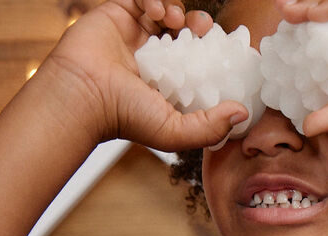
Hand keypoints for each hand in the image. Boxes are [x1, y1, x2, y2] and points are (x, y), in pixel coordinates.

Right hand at [44, 0, 248, 150]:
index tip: (223, 50)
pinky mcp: (116, 14)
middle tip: (204, 29)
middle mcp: (153, 59)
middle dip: (198, 26)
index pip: (198, 62)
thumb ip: (212, 126)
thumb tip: (242, 113)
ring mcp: (134, 36)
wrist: (84, 96)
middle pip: (185, 33)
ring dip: (176, 10)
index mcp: (168, 83)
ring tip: (175, 20)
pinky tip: (155, 10)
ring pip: (164, 11)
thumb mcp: (177, 132)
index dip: (212, 53)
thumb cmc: (127, 117)